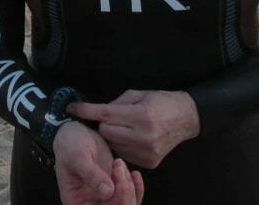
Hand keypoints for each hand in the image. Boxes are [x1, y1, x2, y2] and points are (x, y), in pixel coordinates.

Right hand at [53, 121, 143, 203]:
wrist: (78, 133)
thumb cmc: (70, 144)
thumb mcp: (77, 156)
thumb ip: (91, 174)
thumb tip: (108, 192)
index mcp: (76, 202)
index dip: (114, 203)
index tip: (114, 181)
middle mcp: (91, 204)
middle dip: (124, 193)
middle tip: (118, 167)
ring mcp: (105, 199)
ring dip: (129, 187)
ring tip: (118, 164)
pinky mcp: (115, 191)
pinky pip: (132, 198)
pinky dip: (136, 187)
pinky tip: (134, 173)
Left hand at [68, 90, 199, 168]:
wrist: (186, 118)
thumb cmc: (161, 102)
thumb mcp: (138, 94)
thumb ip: (116, 104)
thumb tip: (96, 111)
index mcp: (141, 115)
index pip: (105, 114)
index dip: (86, 110)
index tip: (72, 108)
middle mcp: (144, 136)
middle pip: (106, 132)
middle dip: (104, 124)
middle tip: (114, 118)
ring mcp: (147, 152)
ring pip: (113, 145)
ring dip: (113, 136)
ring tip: (126, 127)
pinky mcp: (149, 163)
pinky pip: (124, 154)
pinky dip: (123, 145)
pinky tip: (133, 138)